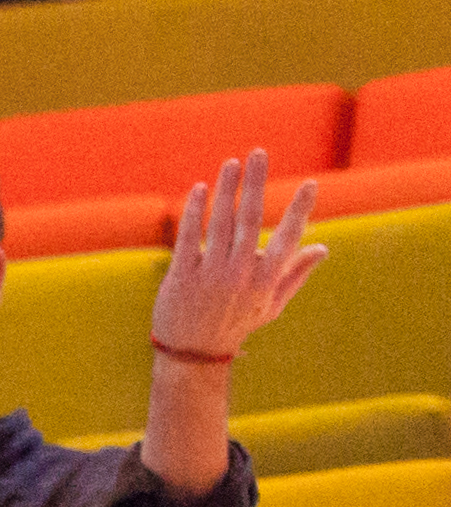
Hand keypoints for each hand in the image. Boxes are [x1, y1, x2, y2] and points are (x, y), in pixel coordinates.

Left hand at [151, 148, 325, 367]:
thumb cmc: (236, 325)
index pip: (288, 237)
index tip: (311, 184)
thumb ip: (296, 274)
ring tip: (232, 163)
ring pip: (220, 223)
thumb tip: (323, 248)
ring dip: (226, 189)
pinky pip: (189, 237)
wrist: (193, 354)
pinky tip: (201, 188)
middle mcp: (241, 273)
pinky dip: (195, 211)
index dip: (300, 210)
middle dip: (256, 182)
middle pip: (251, 219)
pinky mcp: (182, 276)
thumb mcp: (271, 305)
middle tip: (259, 152)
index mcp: (266, 279)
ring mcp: (211, 274)